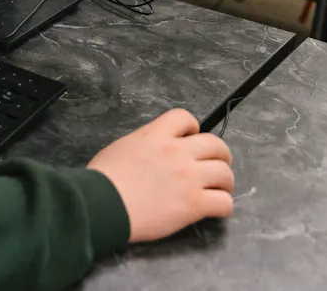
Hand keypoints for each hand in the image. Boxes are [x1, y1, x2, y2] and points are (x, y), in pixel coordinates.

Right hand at [87, 109, 233, 242]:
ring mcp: (188, 178)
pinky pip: (224, 202)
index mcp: (155, 135)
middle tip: (216, 165)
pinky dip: (223, 206)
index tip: (191, 139)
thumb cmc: (103, 179)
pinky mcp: (194, 204)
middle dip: (220, 154)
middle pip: (215, 144)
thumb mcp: (122, 148)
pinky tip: (214, 209)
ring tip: (219, 189)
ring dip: (224, 181)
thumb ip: (145, 145)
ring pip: (225, 173)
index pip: (185, 118)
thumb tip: (154, 154)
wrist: (101, 204)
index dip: (193, 128)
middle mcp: (177, 152)